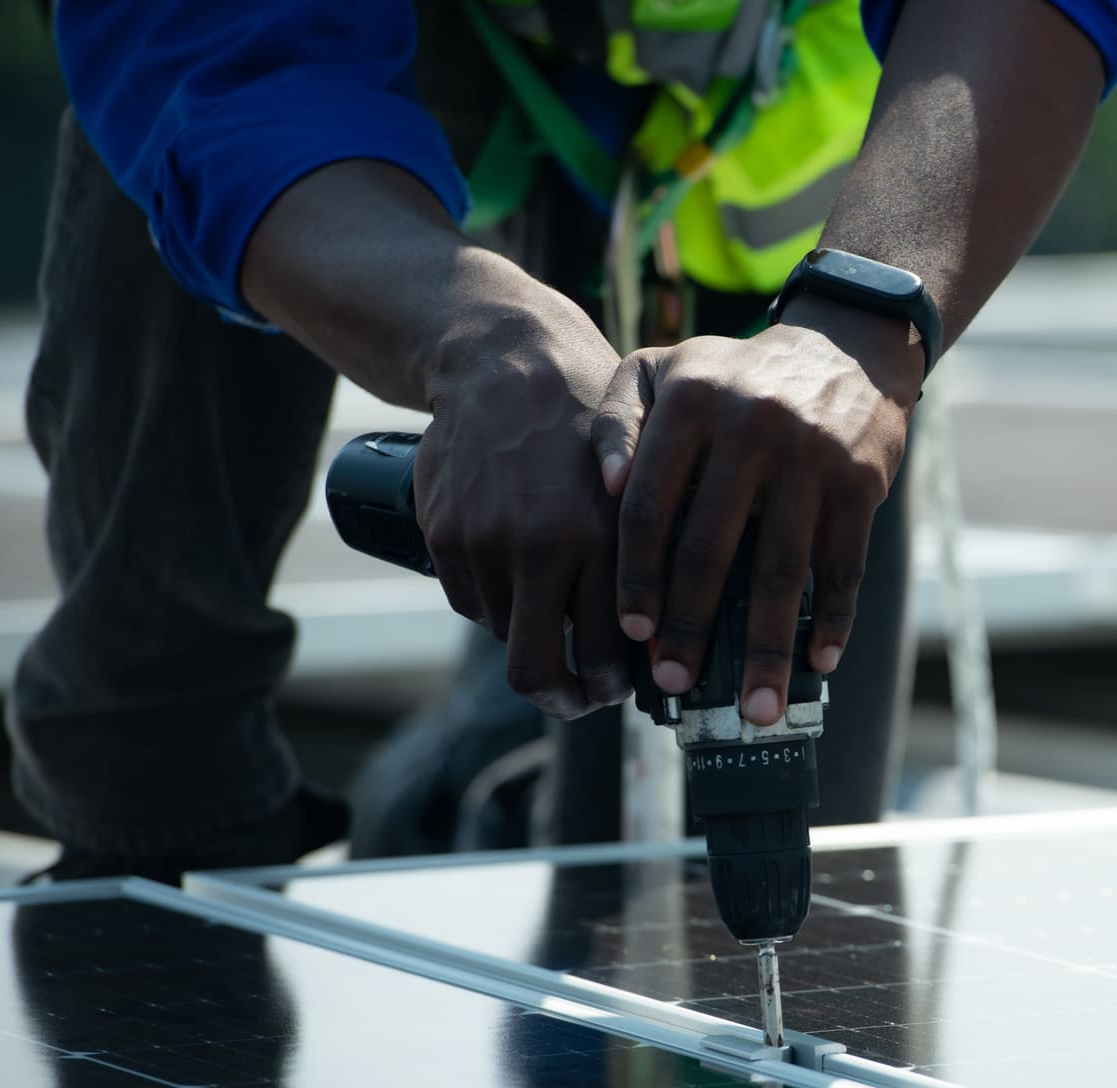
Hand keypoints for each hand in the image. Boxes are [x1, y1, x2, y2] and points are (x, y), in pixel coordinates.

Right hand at [414, 297, 635, 718]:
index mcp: (601, 535)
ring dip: (529, 636)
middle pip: (537, 672)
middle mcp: (539, 546)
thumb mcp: (643, 477)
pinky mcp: (445, 534)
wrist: (506, 361)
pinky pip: (469, 601)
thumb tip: (672, 630)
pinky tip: (517, 575)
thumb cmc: (591, 419)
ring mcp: (484, 543)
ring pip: (503, 636)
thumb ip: (652, 549)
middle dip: (563, 697)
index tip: (617, 687)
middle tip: (580, 695)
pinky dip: (493, 601)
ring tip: (554, 614)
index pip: (601, 654)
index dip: (608, 687)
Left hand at [591, 299, 921, 727]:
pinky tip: (818, 664)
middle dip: (690, 627)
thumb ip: (616, 419)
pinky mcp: (861, 482)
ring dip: (767, 649)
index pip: (650, 505)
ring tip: (756, 708)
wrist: (844, 351)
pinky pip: (843, 566)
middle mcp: (749, 427)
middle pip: (710, 549)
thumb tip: (603, 486)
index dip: (637, 575)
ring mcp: (810, 457)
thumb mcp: (663, 371)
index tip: (632, 631)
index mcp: (688, 403)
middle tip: (675, 681)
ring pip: (780, 571)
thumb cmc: (734, 379)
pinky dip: (832, 621)